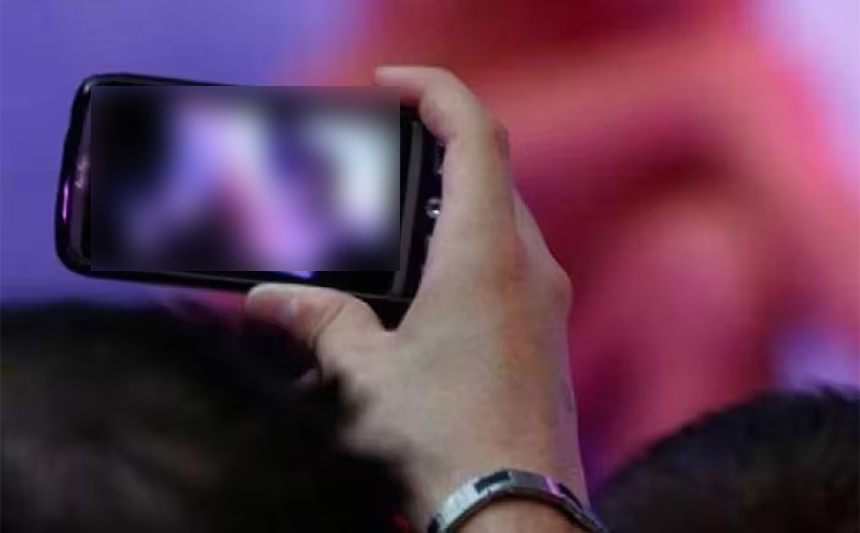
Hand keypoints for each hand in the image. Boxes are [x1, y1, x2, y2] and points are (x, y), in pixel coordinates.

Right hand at [246, 67, 582, 528]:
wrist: (515, 515)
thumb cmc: (447, 444)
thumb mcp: (365, 375)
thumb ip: (318, 323)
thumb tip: (270, 300)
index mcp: (486, 255)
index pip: (475, 133)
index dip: (434, 92)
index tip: (390, 85)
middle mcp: (529, 268)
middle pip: (489, 173)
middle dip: (435, 152)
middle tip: (382, 158)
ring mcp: (544, 303)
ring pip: (500, 222)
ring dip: (450, 208)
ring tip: (394, 227)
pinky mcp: (544, 337)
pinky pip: (510, 268)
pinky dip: (468, 255)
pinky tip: (425, 293)